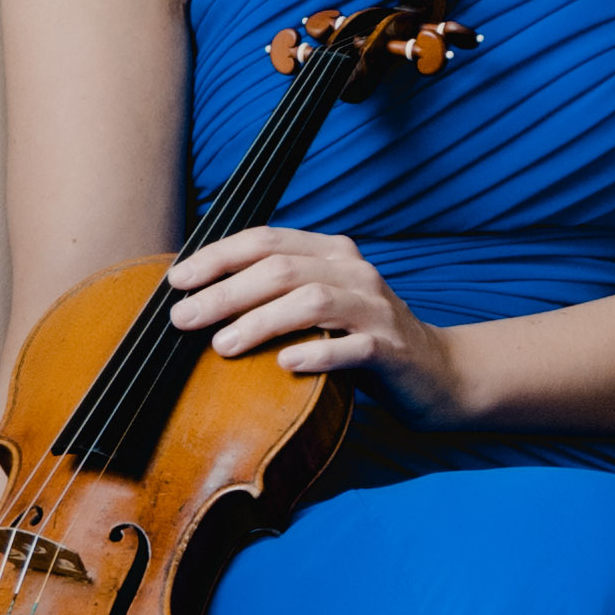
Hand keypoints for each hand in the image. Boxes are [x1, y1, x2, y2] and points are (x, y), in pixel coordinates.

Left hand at [162, 221, 458, 415]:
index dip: (217, 257)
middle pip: (280, 270)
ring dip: (259, 322)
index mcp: (332, 253)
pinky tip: (284, 364)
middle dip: (225, 293)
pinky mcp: (391, 349)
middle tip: (183, 318)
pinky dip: (315, 354)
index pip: (266, 241)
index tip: (178, 279)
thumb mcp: (320, 305)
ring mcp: (375, 309)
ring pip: (310, 302)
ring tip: (222, 345)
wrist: (436, 373)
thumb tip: (202, 298)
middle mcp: (354, 272)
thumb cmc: (362, 340)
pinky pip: (350, 349)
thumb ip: (277, 293)